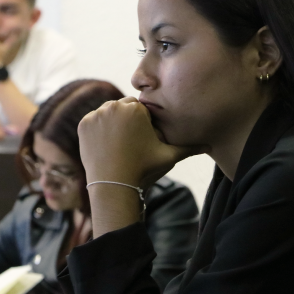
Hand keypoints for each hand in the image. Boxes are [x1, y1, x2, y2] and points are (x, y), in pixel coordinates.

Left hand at [78, 97, 209, 187]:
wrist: (114, 185)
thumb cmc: (144, 169)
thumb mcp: (169, 156)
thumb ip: (189, 146)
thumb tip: (210, 145)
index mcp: (136, 109)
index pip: (142, 108)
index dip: (145, 123)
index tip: (144, 140)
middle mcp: (114, 107)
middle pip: (125, 108)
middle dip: (129, 121)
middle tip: (132, 144)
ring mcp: (96, 115)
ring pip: (109, 113)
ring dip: (114, 122)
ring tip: (120, 144)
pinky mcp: (84, 124)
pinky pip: (95, 121)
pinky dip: (100, 129)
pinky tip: (108, 145)